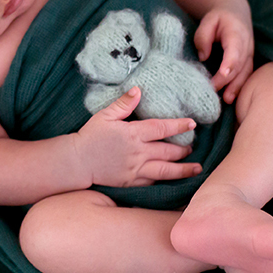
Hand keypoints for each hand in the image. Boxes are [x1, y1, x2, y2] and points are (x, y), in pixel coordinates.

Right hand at [72, 87, 202, 186]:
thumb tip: (138, 90)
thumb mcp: (104, 115)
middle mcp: (138, 153)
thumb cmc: (90, 137)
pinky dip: (166, 180)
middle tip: (192, 146)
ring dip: (183, 169)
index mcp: (133, 134)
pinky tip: (174, 178)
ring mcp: (136, 170)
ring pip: (166, 170)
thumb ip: (123, 103)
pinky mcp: (132, 182)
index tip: (192, 124)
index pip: (162, 129)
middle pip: (169, 151)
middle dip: (184, 148)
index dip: (179, 126)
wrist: (77, 162)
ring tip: (196, 167)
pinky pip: (153, 182)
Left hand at [194, 4, 254, 103]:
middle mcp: (247, 45)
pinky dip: (240, 86)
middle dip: (228, 80)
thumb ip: (203, 37)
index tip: (223, 74)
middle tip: (214, 91)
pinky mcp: (248, 62)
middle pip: (240, 65)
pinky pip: (246, 75)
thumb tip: (203, 57)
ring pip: (245, 73)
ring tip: (227, 100)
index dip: (230, 63)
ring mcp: (249, 54)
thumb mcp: (208, 20)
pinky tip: (231, 97)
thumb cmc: (220, 18)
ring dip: (237, 87)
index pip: (235, 50)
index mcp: (237, 33)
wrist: (237, 13)